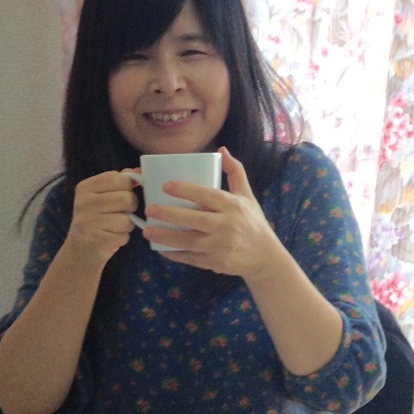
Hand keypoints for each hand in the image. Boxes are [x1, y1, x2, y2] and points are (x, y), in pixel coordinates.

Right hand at [66, 170, 138, 263]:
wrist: (80, 249)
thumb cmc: (98, 217)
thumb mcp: (102, 195)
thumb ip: (119, 181)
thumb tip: (139, 170)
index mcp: (84, 187)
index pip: (116, 178)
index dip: (128, 185)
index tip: (125, 191)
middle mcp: (83, 203)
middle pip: (126, 198)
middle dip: (131, 205)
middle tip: (123, 211)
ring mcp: (88, 222)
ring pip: (127, 219)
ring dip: (128, 223)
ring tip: (116, 225)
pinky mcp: (96, 240)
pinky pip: (124, 235)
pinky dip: (123, 236)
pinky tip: (112, 236)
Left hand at [143, 147, 281, 281]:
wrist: (265, 257)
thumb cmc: (253, 222)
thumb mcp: (247, 196)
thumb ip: (235, 173)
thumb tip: (222, 150)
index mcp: (234, 206)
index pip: (208, 196)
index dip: (186, 190)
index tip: (165, 185)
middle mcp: (227, 226)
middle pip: (195, 219)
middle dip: (170, 214)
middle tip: (149, 209)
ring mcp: (221, 247)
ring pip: (189, 241)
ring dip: (166, 236)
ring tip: (148, 231)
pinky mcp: (216, 263)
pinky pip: (191, 258)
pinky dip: (175, 254)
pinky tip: (161, 248)